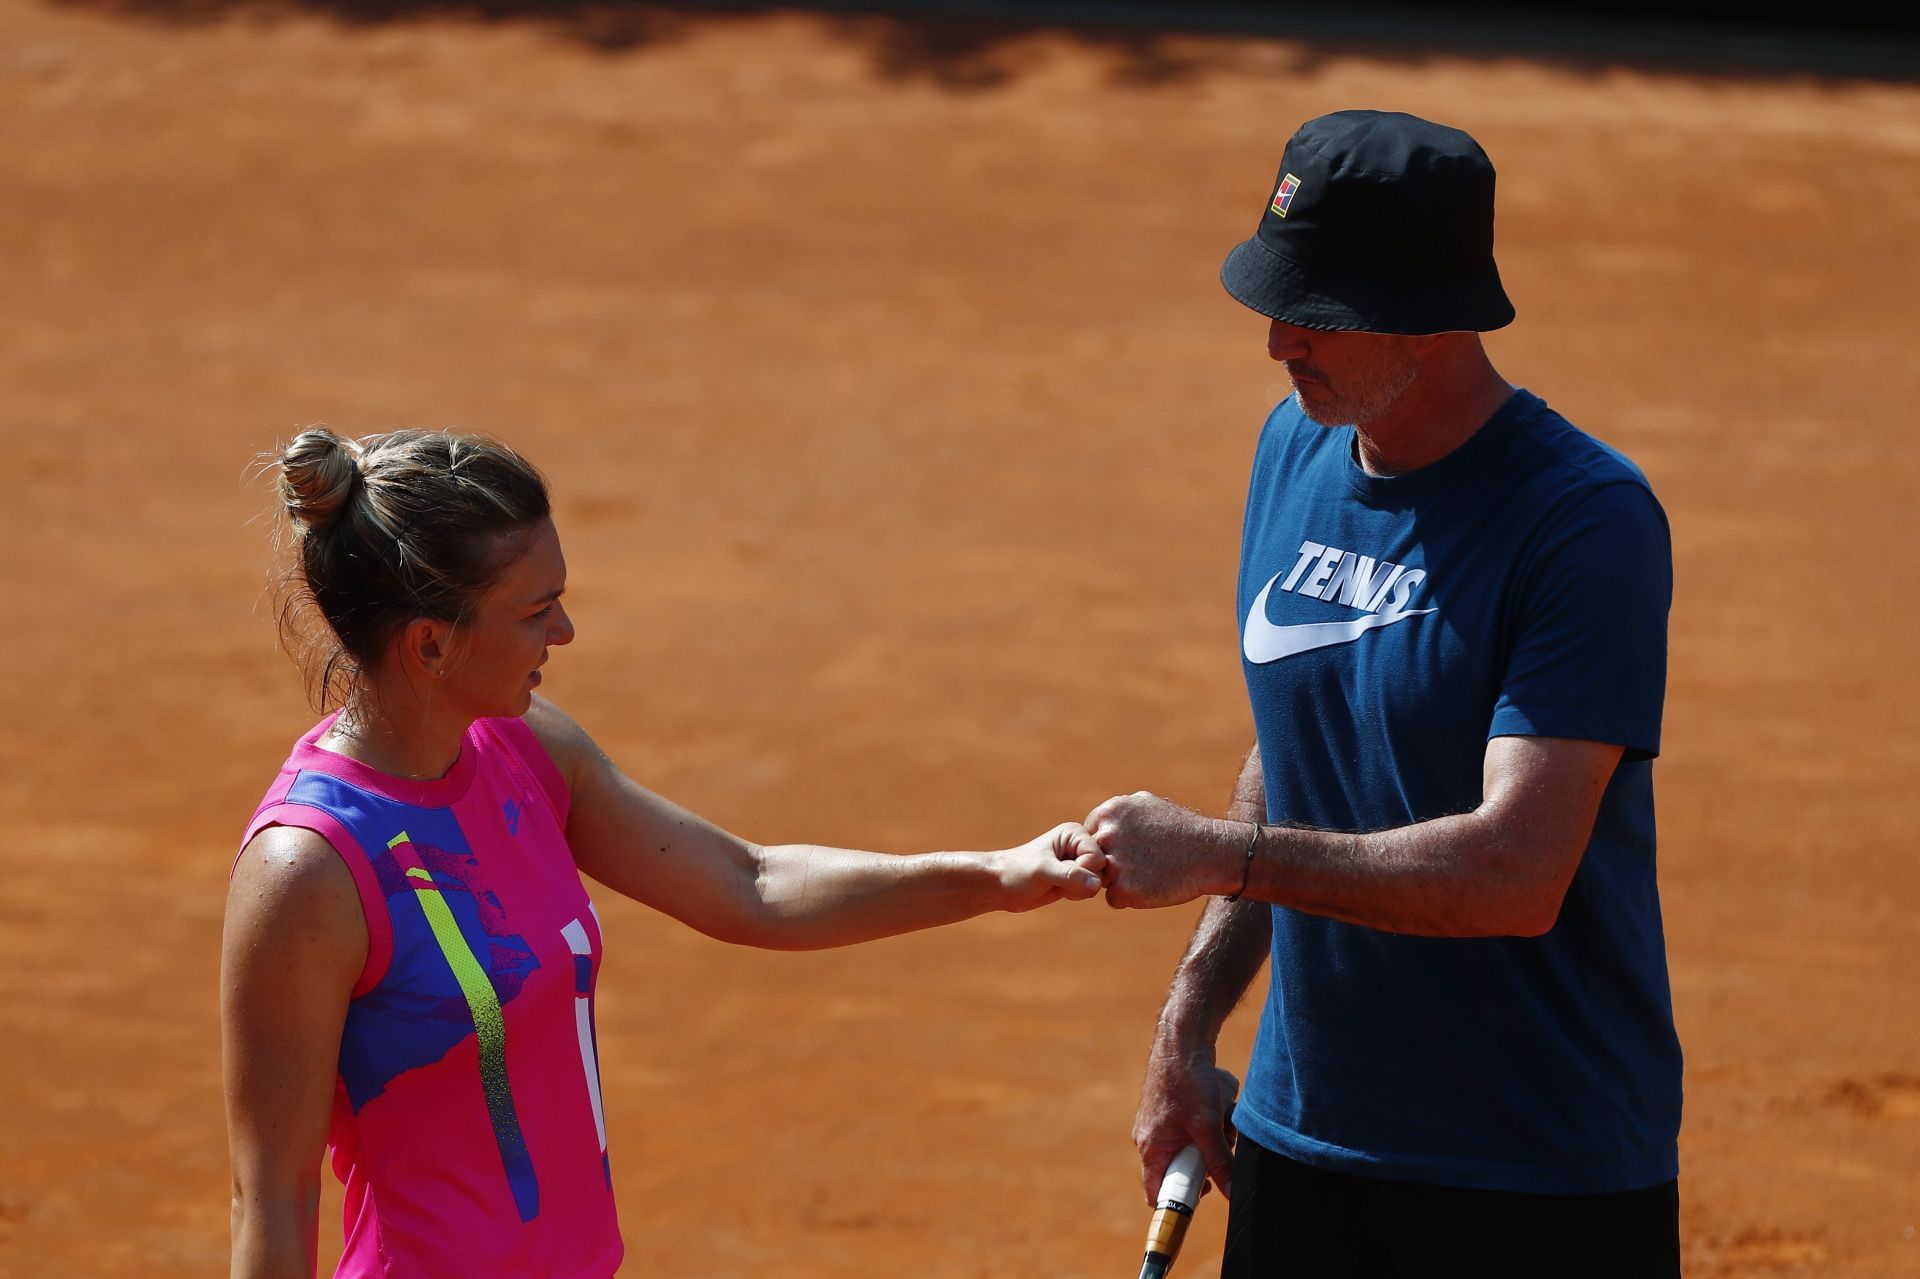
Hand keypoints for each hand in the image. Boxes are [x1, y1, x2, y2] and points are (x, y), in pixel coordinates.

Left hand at [992, 823, 1107, 911]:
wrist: (1002, 886)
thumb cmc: (1018, 872)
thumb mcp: (1043, 872)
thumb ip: (1071, 876)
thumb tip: (1097, 884)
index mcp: (1074, 833)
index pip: (1097, 857)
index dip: (1082, 871)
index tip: (1058, 872)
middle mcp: (1080, 844)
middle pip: (1102, 870)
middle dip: (1082, 882)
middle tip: (1058, 881)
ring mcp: (1079, 860)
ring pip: (1098, 882)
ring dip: (1080, 890)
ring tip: (1058, 885)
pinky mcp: (1077, 876)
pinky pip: (1091, 890)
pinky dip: (1078, 894)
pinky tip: (1061, 891)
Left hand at [1084, 792, 1239, 909]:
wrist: (1212, 852)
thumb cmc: (1183, 830)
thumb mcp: (1147, 805)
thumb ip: (1119, 815)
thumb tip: (1100, 823)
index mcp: (1109, 812)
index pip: (1088, 837)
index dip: (1108, 848)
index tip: (1132, 850)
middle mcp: (1107, 835)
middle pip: (1092, 859)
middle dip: (1110, 864)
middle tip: (1141, 864)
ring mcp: (1114, 863)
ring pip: (1101, 880)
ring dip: (1120, 882)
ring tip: (1149, 874)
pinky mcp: (1124, 889)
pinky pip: (1114, 899)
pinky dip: (1131, 898)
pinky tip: (1153, 886)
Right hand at [1136, 1046, 1239, 1204]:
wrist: (1181, 1039)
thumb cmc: (1186, 1079)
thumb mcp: (1207, 1125)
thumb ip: (1220, 1161)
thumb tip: (1232, 1193)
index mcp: (1151, 1147)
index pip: (1157, 1192)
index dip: (1179, 1201)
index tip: (1206, 1195)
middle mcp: (1151, 1139)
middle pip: (1182, 1169)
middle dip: (1208, 1162)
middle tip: (1224, 1146)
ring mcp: (1162, 1124)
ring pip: (1192, 1148)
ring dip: (1214, 1141)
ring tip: (1225, 1120)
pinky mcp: (1174, 1111)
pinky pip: (1194, 1131)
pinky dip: (1210, 1125)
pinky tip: (1221, 1108)